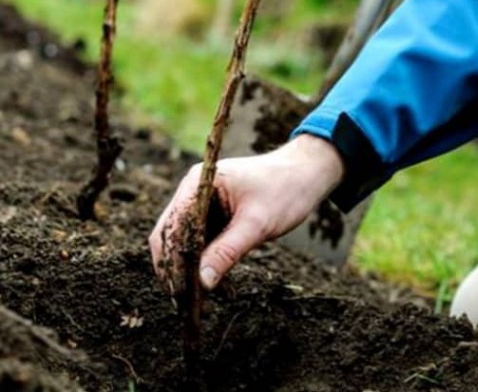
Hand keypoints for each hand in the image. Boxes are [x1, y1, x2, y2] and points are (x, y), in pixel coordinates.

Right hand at [149, 134, 344, 294]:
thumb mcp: (256, 224)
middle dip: (177, 267)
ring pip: (184, 242)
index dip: (172, 260)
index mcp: (199, 183)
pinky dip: (206, 263)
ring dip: (191, 269)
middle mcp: (193, 191)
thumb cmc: (285, 190)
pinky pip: (201, 243)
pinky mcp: (214, 215)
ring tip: (202, 300)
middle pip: (170, 235)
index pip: (172, 226)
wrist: (306, 174)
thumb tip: (202, 283)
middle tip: (187, 302)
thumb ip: (227, 252)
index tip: (180, 291)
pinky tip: (219, 286)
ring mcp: (202, 203)